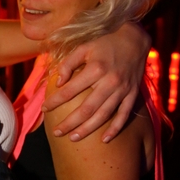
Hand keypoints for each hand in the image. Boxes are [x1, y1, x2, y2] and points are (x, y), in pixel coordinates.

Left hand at [42, 23, 150, 141]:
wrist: (135, 40)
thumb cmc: (105, 44)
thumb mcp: (84, 47)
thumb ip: (69, 63)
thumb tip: (58, 82)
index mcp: (95, 69)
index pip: (70, 90)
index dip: (55, 101)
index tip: (44, 109)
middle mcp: (109, 82)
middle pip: (86, 109)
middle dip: (70, 123)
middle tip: (57, 132)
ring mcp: (122, 90)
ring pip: (103, 115)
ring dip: (87, 129)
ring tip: (73, 138)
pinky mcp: (132, 95)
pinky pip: (124, 115)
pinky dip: (115, 129)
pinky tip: (104, 139)